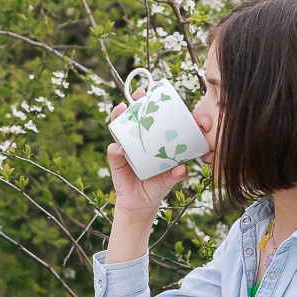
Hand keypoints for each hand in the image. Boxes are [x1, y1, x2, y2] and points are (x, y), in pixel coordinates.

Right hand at [106, 101, 189, 216]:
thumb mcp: (170, 179)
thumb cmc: (157, 186)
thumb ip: (176, 174)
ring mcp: (123, 149)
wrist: (142, 204)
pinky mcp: (116, 161)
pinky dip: (116, 148)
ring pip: (117, 128)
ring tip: (122, 110)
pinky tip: (121, 148)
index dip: (148, 104)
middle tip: (138, 94)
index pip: (147, 118)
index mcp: (148, 140)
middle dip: (132, 102)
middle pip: (130, 117)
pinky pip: (114, 151)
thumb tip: (183, 168)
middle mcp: (134, 141)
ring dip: (118, 116)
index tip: (153, 93)